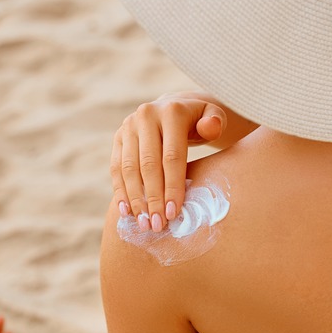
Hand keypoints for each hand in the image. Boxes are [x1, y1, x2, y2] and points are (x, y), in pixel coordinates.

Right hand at [110, 92, 226, 232]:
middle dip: (153, 198)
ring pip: (129, 169)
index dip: (172, 186)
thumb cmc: (199, 121)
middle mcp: (145, 116)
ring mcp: (128, 126)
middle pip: (148, 165)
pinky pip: (116, 168)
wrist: (174, 108)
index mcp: (171, 111)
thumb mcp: (213, 117)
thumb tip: (210, 127)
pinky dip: (120, 191)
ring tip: (144, 224)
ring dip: (135, 199)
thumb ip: (215, 122)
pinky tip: (126, 212)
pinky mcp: (118, 137)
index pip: (172, 156)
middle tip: (158, 225)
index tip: (174, 213)